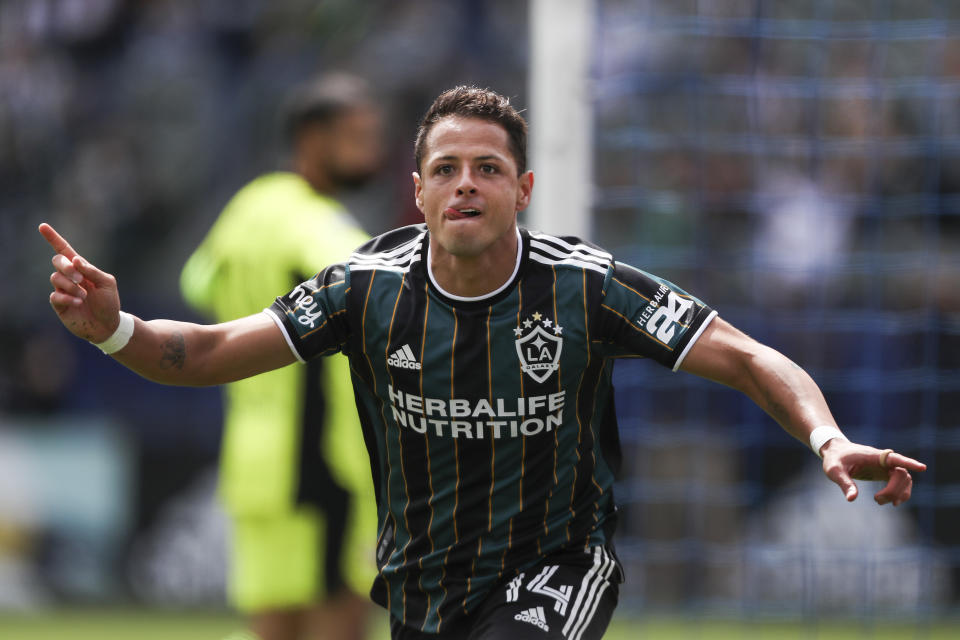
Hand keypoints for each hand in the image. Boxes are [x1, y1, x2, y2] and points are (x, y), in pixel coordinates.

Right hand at [40, 223, 121, 342]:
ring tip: (84, 295)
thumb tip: (75, 260)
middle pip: (57, 261)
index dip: (53, 238)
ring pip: (55, 278)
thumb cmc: (109, 302)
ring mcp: (63, 290)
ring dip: (71, 285)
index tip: (42, 226)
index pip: (65, 250)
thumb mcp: (107, 283)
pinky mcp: (59, 304)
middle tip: (80, 279)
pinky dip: (67, 297)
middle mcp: (69, 277)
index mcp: (82, 269)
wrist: (108, 325)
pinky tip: (78, 302)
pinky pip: (55, 295)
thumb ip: (92, 271)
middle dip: (67, 267)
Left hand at [819, 438, 925, 506]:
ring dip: (898, 492)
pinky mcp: (885, 472)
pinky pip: (900, 482)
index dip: (909, 463)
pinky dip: (900, 492)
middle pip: (901, 474)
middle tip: (877, 500)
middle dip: (894, 490)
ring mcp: (885, 466)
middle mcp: (882, 460)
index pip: (894, 458)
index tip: (922, 468)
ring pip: (904, 479)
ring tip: (880, 501)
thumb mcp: (834, 471)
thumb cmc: (834, 459)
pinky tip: (891, 502)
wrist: (835, 451)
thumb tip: (852, 499)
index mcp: (872, 456)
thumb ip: (844, 483)